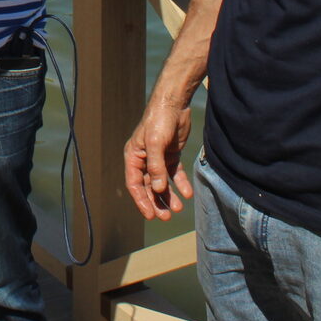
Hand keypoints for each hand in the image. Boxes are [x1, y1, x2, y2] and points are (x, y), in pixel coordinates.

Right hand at [123, 97, 193, 220]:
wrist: (175, 103)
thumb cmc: (159, 120)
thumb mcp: (155, 143)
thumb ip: (156, 167)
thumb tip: (157, 190)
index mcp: (133, 156)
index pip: (134, 184)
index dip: (141, 201)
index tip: (151, 215)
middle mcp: (144, 159)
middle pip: (148, 186)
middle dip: (156, 202)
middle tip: (166, 217)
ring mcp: (158, 158)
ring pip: (161, 183)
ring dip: (169, 196)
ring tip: (178, 208)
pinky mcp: (171, 155)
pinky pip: (175, 174)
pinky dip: (180, 184)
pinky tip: (187, 193)